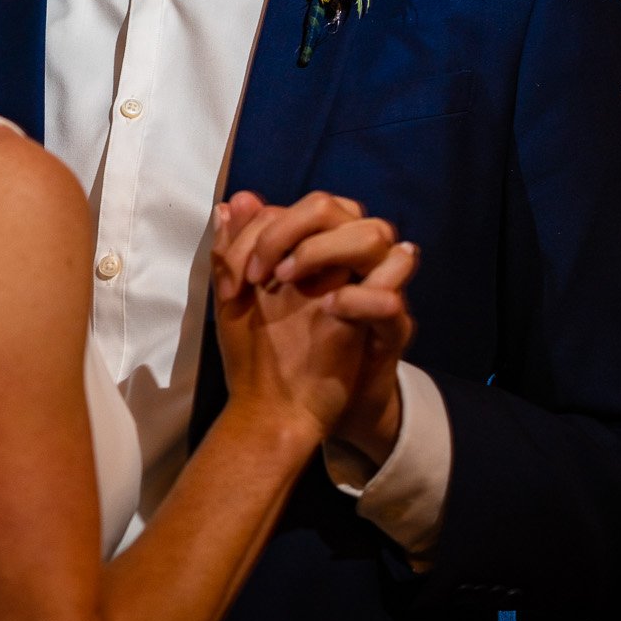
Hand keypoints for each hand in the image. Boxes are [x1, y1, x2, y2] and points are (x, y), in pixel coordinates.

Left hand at [221, 191, 419, 465]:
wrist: (293, 415)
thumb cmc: (266, 353)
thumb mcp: (243, 302)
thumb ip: (235, 253)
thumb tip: (230, 206)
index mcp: (314, 248)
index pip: (294, 208)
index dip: (258, 231)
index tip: (232, 277)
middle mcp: (348, 260)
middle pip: (336, 207)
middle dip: (287, 230)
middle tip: (258, 276)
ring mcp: (374, 288)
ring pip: (374, 235)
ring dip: (323, 249)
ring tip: (285, 280)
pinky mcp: (389, 327)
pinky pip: (391, 297)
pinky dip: (361, 296)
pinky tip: (328, 306)